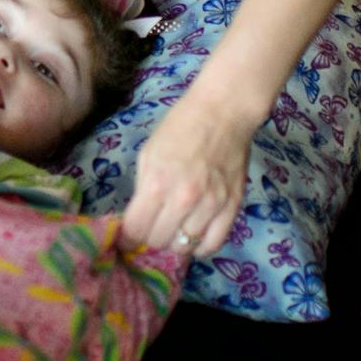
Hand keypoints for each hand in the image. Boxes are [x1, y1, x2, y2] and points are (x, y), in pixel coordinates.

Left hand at [119, 91, 253, 255]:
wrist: (223, 112)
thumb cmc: (179, 128)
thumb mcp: (148, 154)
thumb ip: (143, 189)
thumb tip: (138, 218)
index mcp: (157, 184)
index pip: (136, 230)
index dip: (128, 239)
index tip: (127, 239)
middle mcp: (184, 199)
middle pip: (160, 242)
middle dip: (150, 239)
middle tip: (151, 230)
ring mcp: (211, 205)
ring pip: (186, 247)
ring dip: (174, 244)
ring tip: (172, 232)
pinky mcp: (232, 207)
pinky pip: (214, 244)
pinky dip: (200, 248)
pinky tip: (193, 237)